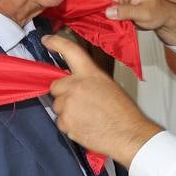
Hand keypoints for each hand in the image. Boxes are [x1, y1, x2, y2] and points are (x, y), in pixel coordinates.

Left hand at [44, 35, 161, 167]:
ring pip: (57, 106)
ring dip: (67, 111)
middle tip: (80, 102)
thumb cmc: (123, 113)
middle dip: (63, 93)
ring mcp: (69, 105)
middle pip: (56, 86)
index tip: (47, 41)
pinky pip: (60, 122)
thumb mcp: (108, 86)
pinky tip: (85, 126)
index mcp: (90, 74)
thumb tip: (76, 83)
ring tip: (86, 117)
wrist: (128, 135)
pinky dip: (69, 125)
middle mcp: (76, 86)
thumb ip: (89, 80)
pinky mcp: (66, 122)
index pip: (70, 51)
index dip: (56, 43)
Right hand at [85, 0, 175, 46]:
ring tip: (88, 20)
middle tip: (84, 13)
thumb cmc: (159, 12)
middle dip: (94, 3)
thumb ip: (126, 12)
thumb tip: (107, 12)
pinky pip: (109, 15)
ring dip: (98, 13)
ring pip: (105, 6)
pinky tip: (98, 25)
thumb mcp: (144, 13)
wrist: (166, 21)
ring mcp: (121, 3)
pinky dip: (104, 19)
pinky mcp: (121, 12)